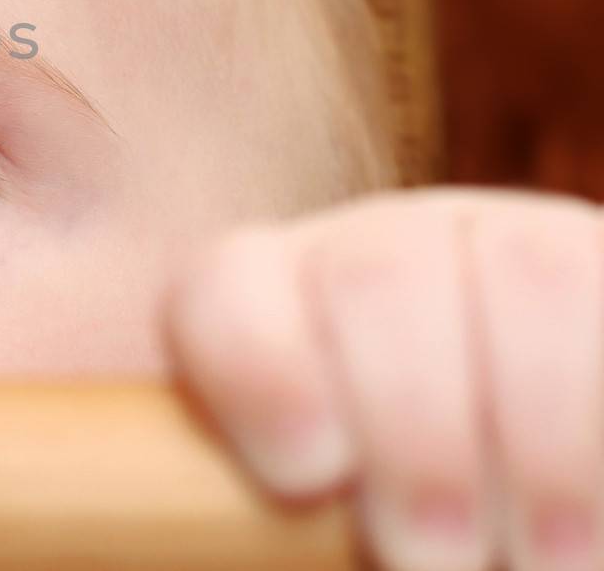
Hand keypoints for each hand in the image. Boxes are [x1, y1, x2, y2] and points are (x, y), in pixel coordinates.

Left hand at [163, 187, 603, 570]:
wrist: (495, 525)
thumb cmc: (371, 543)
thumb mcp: (298, 521)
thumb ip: (240, 522)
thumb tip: (237, 537)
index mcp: (272, 313)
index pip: (224, 292)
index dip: (259, 368)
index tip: (304, 477)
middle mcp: (380, 261)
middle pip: (372, 271)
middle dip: (413, 427)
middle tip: (429, 558)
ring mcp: (502, 250)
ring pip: (520, 269)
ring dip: (540, 437)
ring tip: (547, 561)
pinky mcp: (598, 272)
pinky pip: (600, 292)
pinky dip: (601, 422)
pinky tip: (592, 532)